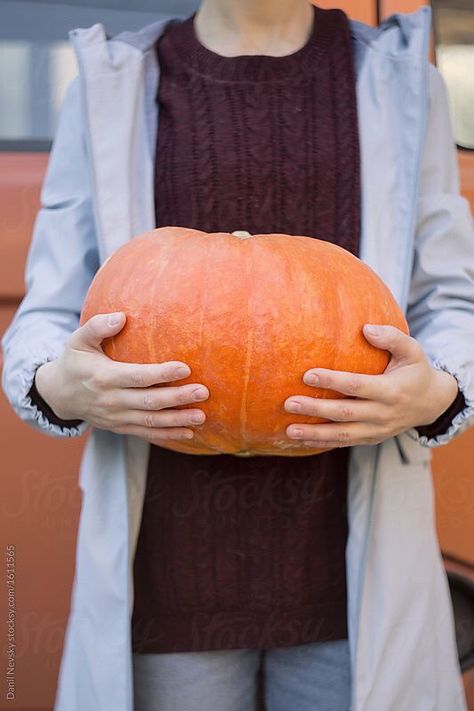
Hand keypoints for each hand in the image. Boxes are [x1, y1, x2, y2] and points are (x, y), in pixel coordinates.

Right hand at [34, 312, 208, 443]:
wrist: (59, 394)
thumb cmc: (74, 361)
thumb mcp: (78, 340)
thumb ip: (98, 326)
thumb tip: (122, 316)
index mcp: (104, 377)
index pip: (138, 377)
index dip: (162, 373)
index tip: (186, 368)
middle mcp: (112, 400)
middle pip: (149, 401)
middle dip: (178, 398)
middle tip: (203, 392)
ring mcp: (116, 417)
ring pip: (151, 421)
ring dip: (177, 420)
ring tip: (201, 416)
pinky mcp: (120, 428)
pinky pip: (146, 433)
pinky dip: (168, 434)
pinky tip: (188, 431)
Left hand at [283, 324, 458, 448]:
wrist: (431, 404)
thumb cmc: (416, 371)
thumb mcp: (413, 350)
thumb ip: (392, 337)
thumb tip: (365, 328)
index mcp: (391, 391)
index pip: (357, 386)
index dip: (332, 381)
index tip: (307, 375)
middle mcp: (383, 414)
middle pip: (345, 413)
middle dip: (316, 409)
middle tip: (289, 403)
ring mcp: (377, 430)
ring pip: (342, 434)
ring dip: (315, 433)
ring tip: (289, 430)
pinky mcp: (371, 439)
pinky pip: (344, 442)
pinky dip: (322, 443)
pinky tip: (300, 439)